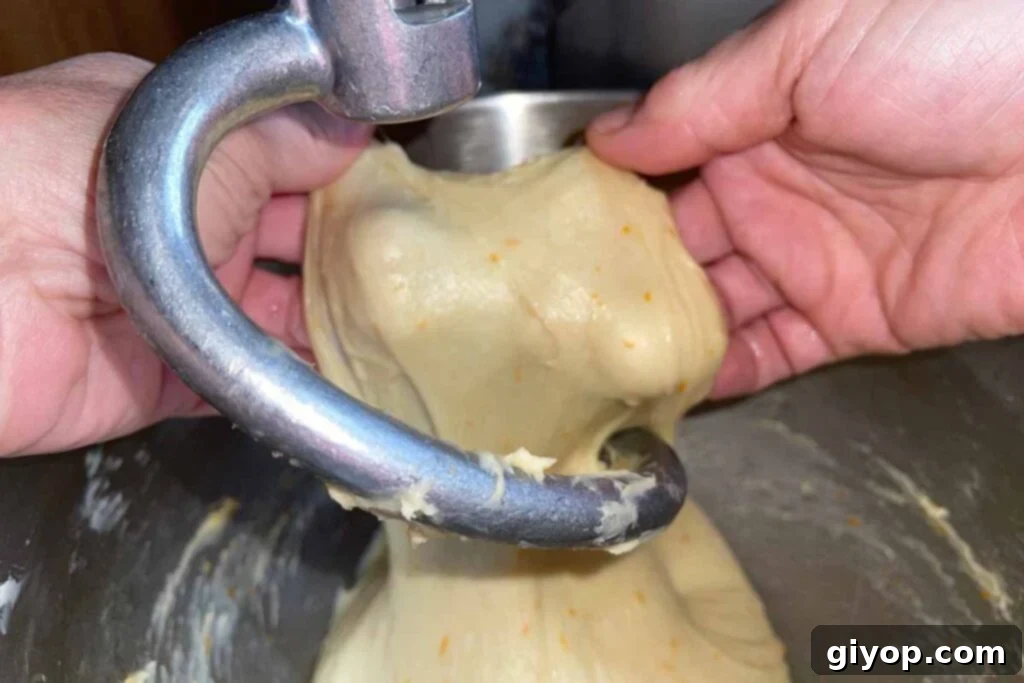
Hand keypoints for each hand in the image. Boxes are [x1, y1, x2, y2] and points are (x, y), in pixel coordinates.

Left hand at [0, 53, 370, 456]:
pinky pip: (249, 386)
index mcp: (186, 152)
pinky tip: (353, 380)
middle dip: (353, 258)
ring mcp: (177, 304)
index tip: (405, 201)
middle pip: (290, 246)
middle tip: (419, 270)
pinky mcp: (167, 378)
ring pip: (278, 318)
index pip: (286, 164)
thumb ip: (291, 141)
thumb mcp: (210, 137)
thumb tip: (355, 137)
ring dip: (335, 325)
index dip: (345, 181)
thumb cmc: (72, 177)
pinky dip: (296, 387)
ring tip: (405, 327)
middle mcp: (184, 226)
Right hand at [588, 0, 1023, 398]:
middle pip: (676, 243)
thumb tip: (607, 138)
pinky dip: (722, 374)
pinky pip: (772, 354)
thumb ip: (702, 99)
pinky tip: (670, 386)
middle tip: (556, 310)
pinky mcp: (855, 319)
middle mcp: (777, 187)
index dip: (606, 195)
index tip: (547, 230)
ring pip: (715, 305)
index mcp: (760, 113)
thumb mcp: (813, 44)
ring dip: (661, 331)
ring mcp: (813, 257)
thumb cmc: (965, 52)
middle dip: (620, 274)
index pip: (661, 161)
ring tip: (596, 357)